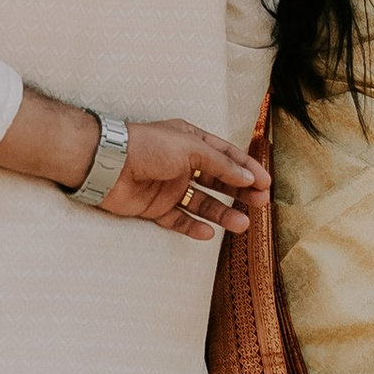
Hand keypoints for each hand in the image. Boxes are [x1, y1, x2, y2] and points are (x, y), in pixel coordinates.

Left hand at [101, 117, 267, 237]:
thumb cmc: (147, 146)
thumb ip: (220, 164)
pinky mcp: (155, 207)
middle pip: (218, 180)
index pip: (226, 155)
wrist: (108, 164)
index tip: (266, 182)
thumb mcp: (191, 148)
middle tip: (261, 203)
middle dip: (240, 191)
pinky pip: (179, 220)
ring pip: (202, 202)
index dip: (247, 168)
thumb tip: (247, 177)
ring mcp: (169, 186)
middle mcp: (182, 163)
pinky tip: (209, 233)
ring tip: (242, 224)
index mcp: (191, 141)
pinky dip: (194, 227)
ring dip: (222, 213)